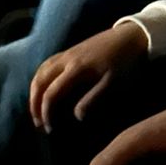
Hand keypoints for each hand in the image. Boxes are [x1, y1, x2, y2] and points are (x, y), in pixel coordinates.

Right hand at [28, 23, 147, 131]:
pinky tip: (45, 87)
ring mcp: (67, 52)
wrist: (132, 36)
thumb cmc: (125, 61)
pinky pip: (47, 63)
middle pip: (40, 81)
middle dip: (34, 103)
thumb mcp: (113, 83)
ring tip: (36, 108)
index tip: (49, 128)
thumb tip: (76, 116)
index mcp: (76, 68)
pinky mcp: (71, 50)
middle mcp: (66, 59)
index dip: (46, 112)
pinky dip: (40, 77)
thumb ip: (93, 99)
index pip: (51, 93)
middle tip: (38, 122)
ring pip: (41, 70)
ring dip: (35, 90)